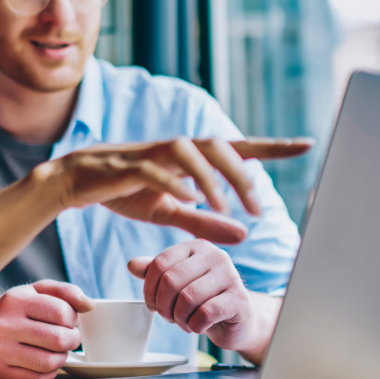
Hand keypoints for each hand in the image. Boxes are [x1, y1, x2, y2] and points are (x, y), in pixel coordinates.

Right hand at [0, 281, 92, 378]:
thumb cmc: (15, 311)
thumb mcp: (36, 291)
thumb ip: (65, 292)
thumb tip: (89, 305)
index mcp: (15, 300)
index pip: (61, 312)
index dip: (72, 318)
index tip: (67, 320)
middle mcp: (4, 325)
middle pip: (58, 339)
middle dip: (72, 340)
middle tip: (68, 337)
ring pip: (50, 362)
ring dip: (62, 357)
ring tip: (56, 349)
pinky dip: (49, 372)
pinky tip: (43, 361)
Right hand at [39, 137, 311, 243]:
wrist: (73, 183)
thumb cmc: (123, 192)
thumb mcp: (168, 211)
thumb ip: (205, 221)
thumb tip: (245, 234)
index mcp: (187, 158)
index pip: (235, 147)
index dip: (271, 146)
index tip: (306, 144)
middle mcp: (173, 149)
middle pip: (216, 144)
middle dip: (242, 173)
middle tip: (257, 208)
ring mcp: (149, 153)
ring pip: (188, 150)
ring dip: (211, 177)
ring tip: (224, 206)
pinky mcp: (125, 166)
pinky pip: (153, 169)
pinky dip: (173, 181)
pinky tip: (189, 199)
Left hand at [129, 241, 276, 361]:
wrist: (239, 320)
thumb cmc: (204, 299)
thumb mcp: (178, 282)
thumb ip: (156, 272)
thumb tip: (131, 265)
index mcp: (196, 247)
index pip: (160, 263)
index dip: (149, 289)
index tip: (152, 305)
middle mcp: (215, 256)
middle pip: (171, 280)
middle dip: (163, 306)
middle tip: (168, 317)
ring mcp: (230, 276)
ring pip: (187, 298)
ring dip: (179, 318)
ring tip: (183, 322)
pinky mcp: (240, 300)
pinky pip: (205, 313)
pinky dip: (194, 326)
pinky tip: (198, 327)